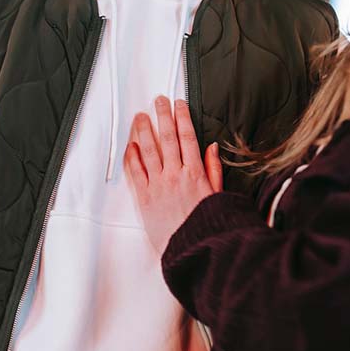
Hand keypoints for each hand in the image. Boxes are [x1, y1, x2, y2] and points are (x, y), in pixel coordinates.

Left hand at [125, 97, 222, 254]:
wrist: (194, 249)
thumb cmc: (208, 225)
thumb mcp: (219, 194)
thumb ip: (214, 169)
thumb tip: (211, 147)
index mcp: (196, 173)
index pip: (188, 137)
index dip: (182, 118)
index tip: (179, 105)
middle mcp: (176, 175)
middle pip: (167, 138)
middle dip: (162, 116)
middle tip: (158, 101)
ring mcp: (159, 185)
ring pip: (149, 150)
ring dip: (144, 131)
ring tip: (140, 116)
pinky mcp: (145, 198)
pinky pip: (136, 172)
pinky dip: (132, 157)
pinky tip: (131, 145)